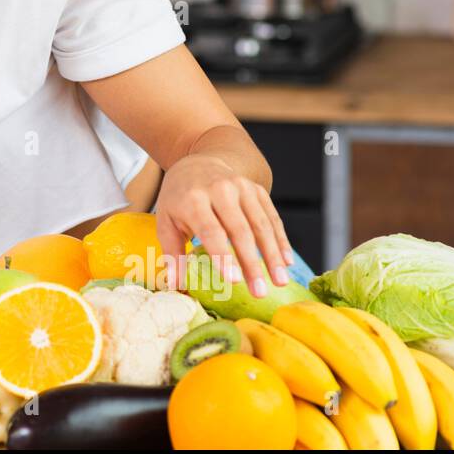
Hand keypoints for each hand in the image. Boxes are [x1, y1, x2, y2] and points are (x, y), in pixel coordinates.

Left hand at [155, 154, 294, 297]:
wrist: (199, 162)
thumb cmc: (180, 198)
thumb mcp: (166, 220)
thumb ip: (172, 253)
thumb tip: (176, 286)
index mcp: (193, 199)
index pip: (211, 230)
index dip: (223, 255)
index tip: (234, 280)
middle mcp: (220, 190)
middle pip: (240, 230)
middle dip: (251, 263)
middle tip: (259, 292)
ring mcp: (242, 188)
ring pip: (261, 224)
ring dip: (272, 255)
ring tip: (279, 281)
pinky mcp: (257, 190)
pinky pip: (272, 217)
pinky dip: (281, 240)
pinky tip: (286, 262)